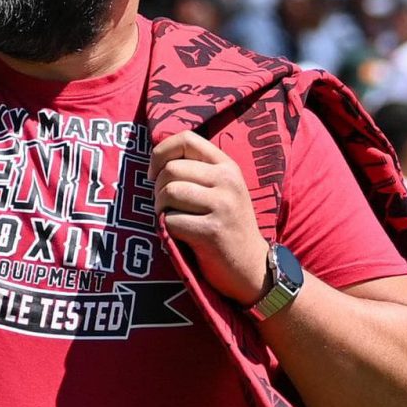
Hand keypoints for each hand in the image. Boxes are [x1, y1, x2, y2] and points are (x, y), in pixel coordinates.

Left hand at [152, 132, 266, 305]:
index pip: (186, 139)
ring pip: (168, 193)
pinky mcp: (212, 231)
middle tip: (167, 207)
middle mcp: (227, 181)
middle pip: (170, 169)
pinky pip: (170, 221)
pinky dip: (168, 230)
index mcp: (227, 166)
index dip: (161, 153)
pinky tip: (182, 237)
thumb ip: (196, 170)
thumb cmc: (226, 226)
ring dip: (161, 210)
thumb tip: (155, 157)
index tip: (155, 174)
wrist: (251, 268)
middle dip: (158, 189)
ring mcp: (222, 205)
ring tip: (174, 220)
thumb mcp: (220, 190)